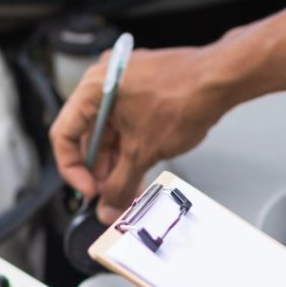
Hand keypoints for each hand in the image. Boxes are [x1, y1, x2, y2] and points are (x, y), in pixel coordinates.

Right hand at [50, 45, 237, 222]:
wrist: (222, 78)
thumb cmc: (185, 97)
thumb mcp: (144, 152)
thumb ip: (120, 184)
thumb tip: (107, 207)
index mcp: (92, 90)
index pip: (63, 135)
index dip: (73, 170)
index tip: (91, 191)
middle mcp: (104, 81)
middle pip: (87, 135)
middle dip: (101, 170)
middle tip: (112, 195)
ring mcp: (124, 83)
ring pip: (110, 131)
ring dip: (118, 162)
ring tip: (131, 186)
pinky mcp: (143, 88)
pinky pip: (127, 121)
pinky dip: (131, 145)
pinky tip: (142, 166)